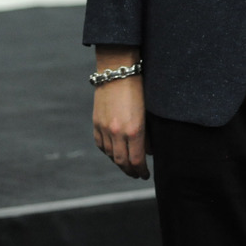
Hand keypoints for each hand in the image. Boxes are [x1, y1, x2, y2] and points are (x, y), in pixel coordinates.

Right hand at [92, 46, 149, 179]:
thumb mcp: (148, 110)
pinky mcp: (96, 122)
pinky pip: (101, 144)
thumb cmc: (139, 87)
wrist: (117, 70)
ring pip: (111, 154)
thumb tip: (149, 151)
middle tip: (137, 174)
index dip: (141, 170)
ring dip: (119, 163)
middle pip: (122, 161)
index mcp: (134, 129)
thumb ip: (148, 132)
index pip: (137, 159)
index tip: (145, 175)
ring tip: (127, 166)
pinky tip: (114, 153)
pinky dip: (108, 152)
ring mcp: (105, 128)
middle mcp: (118, 132)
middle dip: (130, 171)